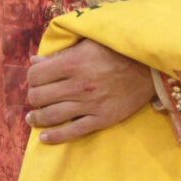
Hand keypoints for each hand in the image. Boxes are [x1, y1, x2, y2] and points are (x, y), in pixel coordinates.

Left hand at [25, 38, 154, 143]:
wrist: (148, 68)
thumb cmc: (116, 51)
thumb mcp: (87, 44)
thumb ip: (60, 53)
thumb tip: (34, 60)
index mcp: (73, 63)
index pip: (36, 76)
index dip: (32, 78)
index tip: (35, 80)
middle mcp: (77, 85)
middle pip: (40, 97)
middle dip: (33, 97)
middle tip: (36, 97)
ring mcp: (89, 104)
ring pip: (52, 115)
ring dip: (37, 118)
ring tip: (33, 118)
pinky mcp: (101, 119)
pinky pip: (73, 132)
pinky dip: (55, 136)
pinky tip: (45, 137)